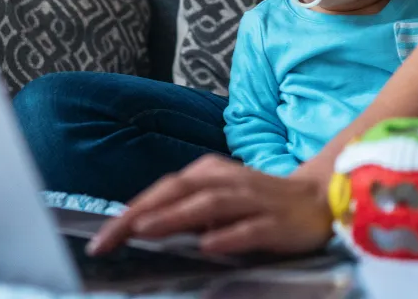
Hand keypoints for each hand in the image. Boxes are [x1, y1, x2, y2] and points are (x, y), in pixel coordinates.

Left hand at [85, 154, 332, 256]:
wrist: (316, 199)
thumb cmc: (257, 201)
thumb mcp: (219, 199)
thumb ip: (187, 209)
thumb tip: (143, 226)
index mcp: (209, 172)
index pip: (163, 189)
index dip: (131, 210)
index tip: (101, 236)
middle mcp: (226, 180)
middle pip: (178, 191)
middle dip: (140, 214)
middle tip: (107, 238)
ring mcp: (251, 199)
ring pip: (208, 204)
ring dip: (174, 217)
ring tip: (144, 231)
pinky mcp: (274, 222)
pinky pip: (248, 228)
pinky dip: (227, 235)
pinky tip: (208, 245)